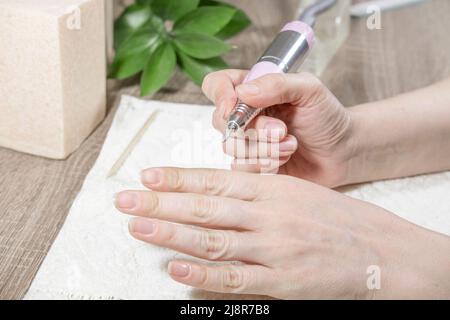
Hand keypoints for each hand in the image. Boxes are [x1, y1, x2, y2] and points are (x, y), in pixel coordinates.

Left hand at [114, 168, 449, 298]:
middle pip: (205, 208)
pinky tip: (176, 269)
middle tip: (126, 200)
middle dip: (161, 203)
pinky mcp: (283, 282)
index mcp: (272, 188)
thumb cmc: (333, 218)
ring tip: (139, 227)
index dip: (178, 178)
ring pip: (213, 240)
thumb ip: (253, 193)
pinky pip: (236, 279)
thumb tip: (210, 196)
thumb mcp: (294, 191)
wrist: (378, 250)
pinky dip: (203, 274)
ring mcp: (274, 249)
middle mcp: (269, 215)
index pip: (215, 180)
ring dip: (171, 234)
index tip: (148, 175)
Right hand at [202, 70, 352, 186]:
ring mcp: (248, 141)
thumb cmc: (327, 116)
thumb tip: (242, 92)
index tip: (233, 106)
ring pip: (232, 147)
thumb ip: (276, 84)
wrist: (342, 151)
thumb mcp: (309, 89)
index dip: (219, 95)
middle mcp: (246, 115)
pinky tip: (286, 157)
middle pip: (220, 121)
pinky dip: (266, 163)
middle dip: (252, 128)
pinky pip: (242, 167)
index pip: (218, 85)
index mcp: (254, 89)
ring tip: (291, 144)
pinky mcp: (253, 165)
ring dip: (264, 148)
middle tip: (281, 130)